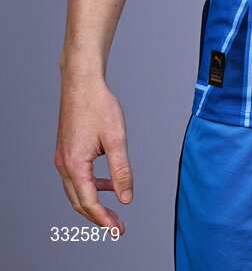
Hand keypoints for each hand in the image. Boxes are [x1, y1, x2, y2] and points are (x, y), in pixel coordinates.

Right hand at [54, 76, 132, 234]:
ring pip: (76, 191)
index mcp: (75, 165)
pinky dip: (90, 185)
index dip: (104, 219)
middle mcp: (64, 164)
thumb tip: (126, 197)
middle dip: (98, 216)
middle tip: (117, 226)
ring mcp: (63, 157)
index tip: (118, 230)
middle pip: (79, 202)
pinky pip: (76, 177)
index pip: (89, 203)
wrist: (82, 82)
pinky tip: (106, 182)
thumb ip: (121, 171)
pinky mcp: (66, 150)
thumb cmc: (99, 105)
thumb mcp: (116, 139)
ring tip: (113, 209)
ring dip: (93, 202)